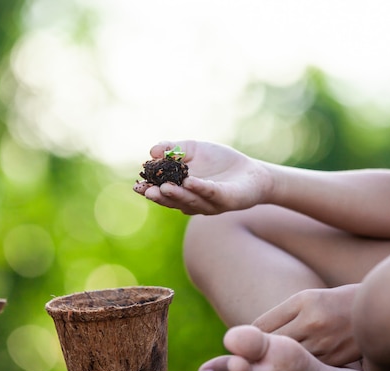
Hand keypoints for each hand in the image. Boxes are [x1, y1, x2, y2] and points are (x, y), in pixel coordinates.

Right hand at [133, 140, 269, 214]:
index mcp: (183, 191)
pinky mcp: (228, 199)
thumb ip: (173, 148)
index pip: (163, 193)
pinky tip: (190, 182)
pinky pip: (212, 193)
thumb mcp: (194, 149)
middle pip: (174, 200)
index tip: (137, 186)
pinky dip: (200, 188)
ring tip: (165, 187)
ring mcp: (210, 203)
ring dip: (177, 195)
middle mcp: (194, 201)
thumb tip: (152, 150)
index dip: (150, 190)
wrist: (252, 172)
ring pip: (191, 200)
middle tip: (147, 191)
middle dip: (161, 196)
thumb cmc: (220, 161)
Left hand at [252, 284, 360, 365]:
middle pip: (272, 345)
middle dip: (261, 351)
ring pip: (289, 359)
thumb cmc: (335, 302)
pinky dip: (300, 368)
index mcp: (304, 303)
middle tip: (252, 356)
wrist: (379, 311)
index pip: (262, 325)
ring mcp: (326, 343)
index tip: (247, 342)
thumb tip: (255, 334)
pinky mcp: (336, 360)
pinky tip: (297, 367)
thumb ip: (281, 314)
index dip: (250, 336)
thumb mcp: (306, 299)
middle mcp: (313, 323)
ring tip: (274, 362)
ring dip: (280, 362)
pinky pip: (308, 368)